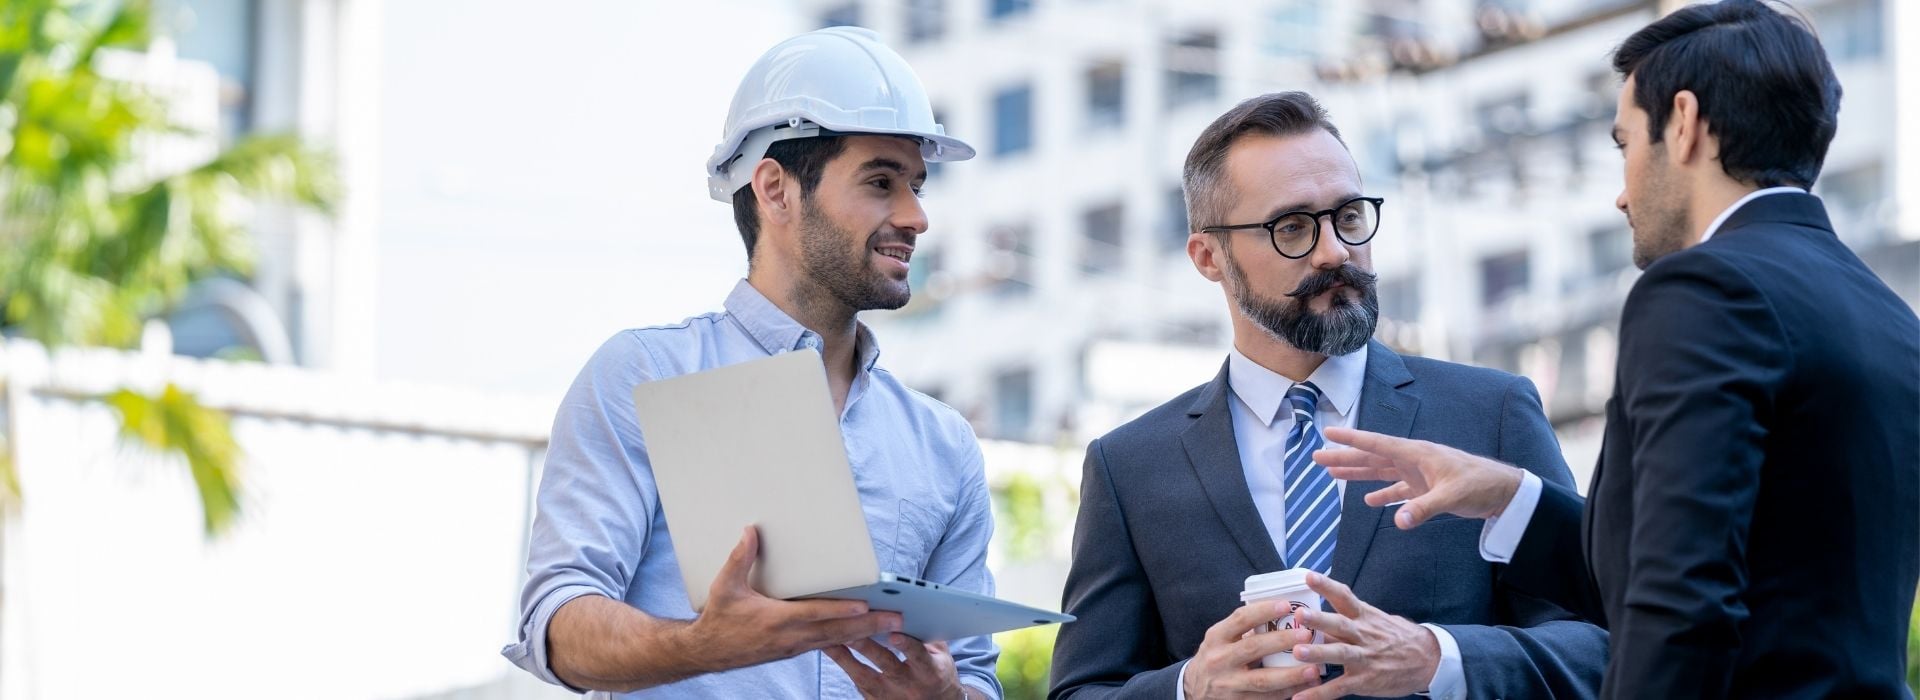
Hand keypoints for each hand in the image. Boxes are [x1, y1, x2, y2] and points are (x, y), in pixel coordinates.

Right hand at [687, 526, 902, 671]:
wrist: (708, 652)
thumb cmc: (718, 619)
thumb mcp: (724, 586)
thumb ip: (740, 558)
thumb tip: (750, 532)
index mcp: (776, 620)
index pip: (817, 614)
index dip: (842, 610)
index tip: (866, 606)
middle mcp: (791, 637)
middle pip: (837, 631)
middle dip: (869, 625)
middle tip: (897, 618)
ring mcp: (795, 646)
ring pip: (837, 641)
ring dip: (864, 633)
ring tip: (890, 626)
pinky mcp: (794, 650)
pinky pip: (827, 645)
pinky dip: (848, 640)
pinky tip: (864, 635)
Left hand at [824, 633, 967, 698]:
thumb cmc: (937, 672)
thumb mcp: (940, 654)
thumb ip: (926, 634)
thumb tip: (911, 607)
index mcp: (931, 672)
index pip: (919, 657)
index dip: (907, 646)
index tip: (895, 634)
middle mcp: (911, 686)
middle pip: (888, 665)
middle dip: (869, 647)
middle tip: (852, 629)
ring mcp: (892, 697)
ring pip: (866, 677)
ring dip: (847, 656)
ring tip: (830, 638)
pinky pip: (856, 682)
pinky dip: (843, 663)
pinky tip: (830, 648)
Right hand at [1182, 600, 1323, 698]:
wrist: (1193, 690)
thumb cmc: (1216, 657)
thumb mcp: (1221, 639)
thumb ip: (1244, 629)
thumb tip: (1282, 613)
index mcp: (1216, 637)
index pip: (1240, 619)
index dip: (1263, 611)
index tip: (1286, 605)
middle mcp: (1219, 660)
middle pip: (1253, 648)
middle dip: (1282, 640)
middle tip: (1307, 634)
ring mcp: (1228, 684)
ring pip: (1263, 680)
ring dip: (1291, 674)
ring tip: (1314, 669)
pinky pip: (1266, 699)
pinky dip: (1288, 693)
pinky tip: (1305, 687)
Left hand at [1289, 573, 1439, 699]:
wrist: (1429, 660)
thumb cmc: (1398, 637)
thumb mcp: (1378, 620)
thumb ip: (1352, 617)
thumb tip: (1324, 612)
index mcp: (1364, 617)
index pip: (1344, 597)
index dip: (1327, 586)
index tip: (1309, 576)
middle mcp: (1363, 635)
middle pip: (1340, 624)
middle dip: (1319, 619)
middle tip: (1300, 614)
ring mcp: (1364, 658)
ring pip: (1340, 653)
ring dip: (1318, 653)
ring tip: (1298, 652)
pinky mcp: (1365, 680)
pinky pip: (1339, 687)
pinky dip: (1319, 693)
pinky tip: (1300, 698)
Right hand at [1316, 427, 1524, 528]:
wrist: (1503, 491)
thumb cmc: (1480, 485)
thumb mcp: (1451, 496)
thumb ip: (1423, 509)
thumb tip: (1397, 522)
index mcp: (1416, 453)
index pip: (1377, 444)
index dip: (1351, 439)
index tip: (1328, 433)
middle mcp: (1413, 460)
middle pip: (1372, 457)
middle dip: (1344, 457)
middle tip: (1317, 457)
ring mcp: (1419, 474)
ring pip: (1380, 472)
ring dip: (1358, 474)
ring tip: (1332, 475)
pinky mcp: (1426, 488)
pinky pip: (1397, 490)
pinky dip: (1383, 495)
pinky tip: (1369, 503)